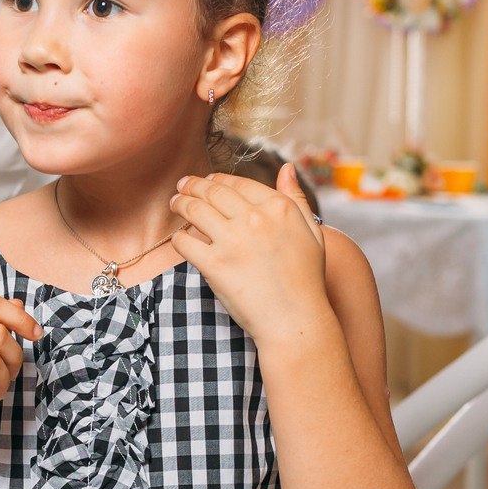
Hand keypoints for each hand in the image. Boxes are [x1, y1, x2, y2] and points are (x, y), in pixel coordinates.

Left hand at [168, 165, 328, 343]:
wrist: (295, 320)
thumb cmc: (306, 279)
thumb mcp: (312, 233)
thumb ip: (297, 198)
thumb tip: (287, 168)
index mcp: (278, 207)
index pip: (238, 183)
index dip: (218, 180)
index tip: (208, 181)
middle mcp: (255, 218)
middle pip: (213, 192)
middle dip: (193, 186)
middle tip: (182, 186)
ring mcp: (233, 241)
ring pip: (195, 210)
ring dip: (181, 203)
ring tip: (175, 203)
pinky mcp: (214, 265)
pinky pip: (185, 242)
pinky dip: (179, 238)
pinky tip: (179, 238)